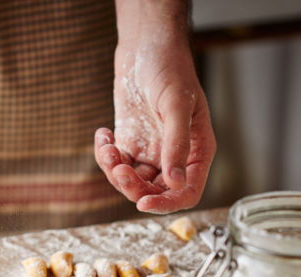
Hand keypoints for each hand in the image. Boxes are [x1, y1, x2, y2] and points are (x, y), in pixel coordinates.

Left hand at [95, 29, 215, 213]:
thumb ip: (177, 145)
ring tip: (108, 146)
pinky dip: (106, 156)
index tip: (143, 203)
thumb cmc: (170, 70)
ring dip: (115, 170)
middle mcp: (175, 156)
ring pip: (131, 182)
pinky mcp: (131, 143)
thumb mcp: (176, 106)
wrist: (146, 48)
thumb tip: (176, 183)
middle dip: (132, 186)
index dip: (167, 204)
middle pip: (155, 192)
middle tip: (118, 167)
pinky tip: (103, 134)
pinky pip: (117, 164)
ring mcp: (151, 151)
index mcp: (197, 151)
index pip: (187, 192)